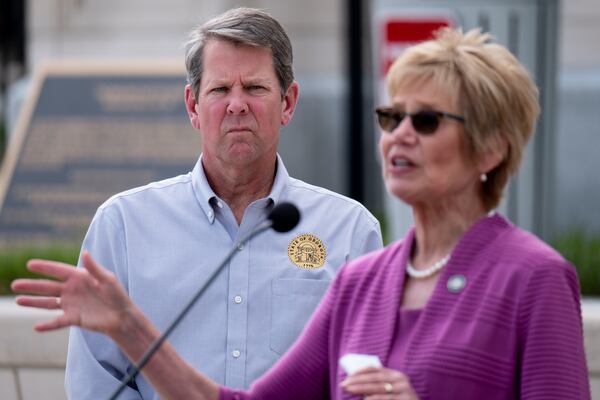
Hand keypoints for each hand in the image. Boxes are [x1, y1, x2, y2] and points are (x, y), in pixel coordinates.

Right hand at [11, 251, 133, 335]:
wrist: (122, 315)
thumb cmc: (117, 294)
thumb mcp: (107, 279)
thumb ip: (94, 268)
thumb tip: (85, 252)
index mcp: (79, 277)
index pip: (58, 270)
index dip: (45, 267)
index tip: (29, 264)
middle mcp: (71, 290)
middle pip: (48, 287)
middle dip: (32, 285)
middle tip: (14, 284)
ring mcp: (71, 304)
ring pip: (48, 303)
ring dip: (33, 302)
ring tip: (18, 300)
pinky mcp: (73, 318)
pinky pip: (58, 321)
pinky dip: (48, 325)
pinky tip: (36, 327)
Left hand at [341, 367, 418, 399]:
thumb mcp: (390, 391)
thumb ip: (376, 386)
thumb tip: (353, 384)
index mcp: (395, 374)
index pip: (375, 369)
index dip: (360, 372)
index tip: (347, 376)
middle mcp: (401, 379)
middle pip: (375, 378)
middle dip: (357, 381)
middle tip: (344, 384)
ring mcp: (405, 390)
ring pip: (379, 388)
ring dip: (362, 389)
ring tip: (349, 390)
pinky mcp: (406, 399)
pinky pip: (387, 399)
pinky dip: (374, 399)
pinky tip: (365, 399)